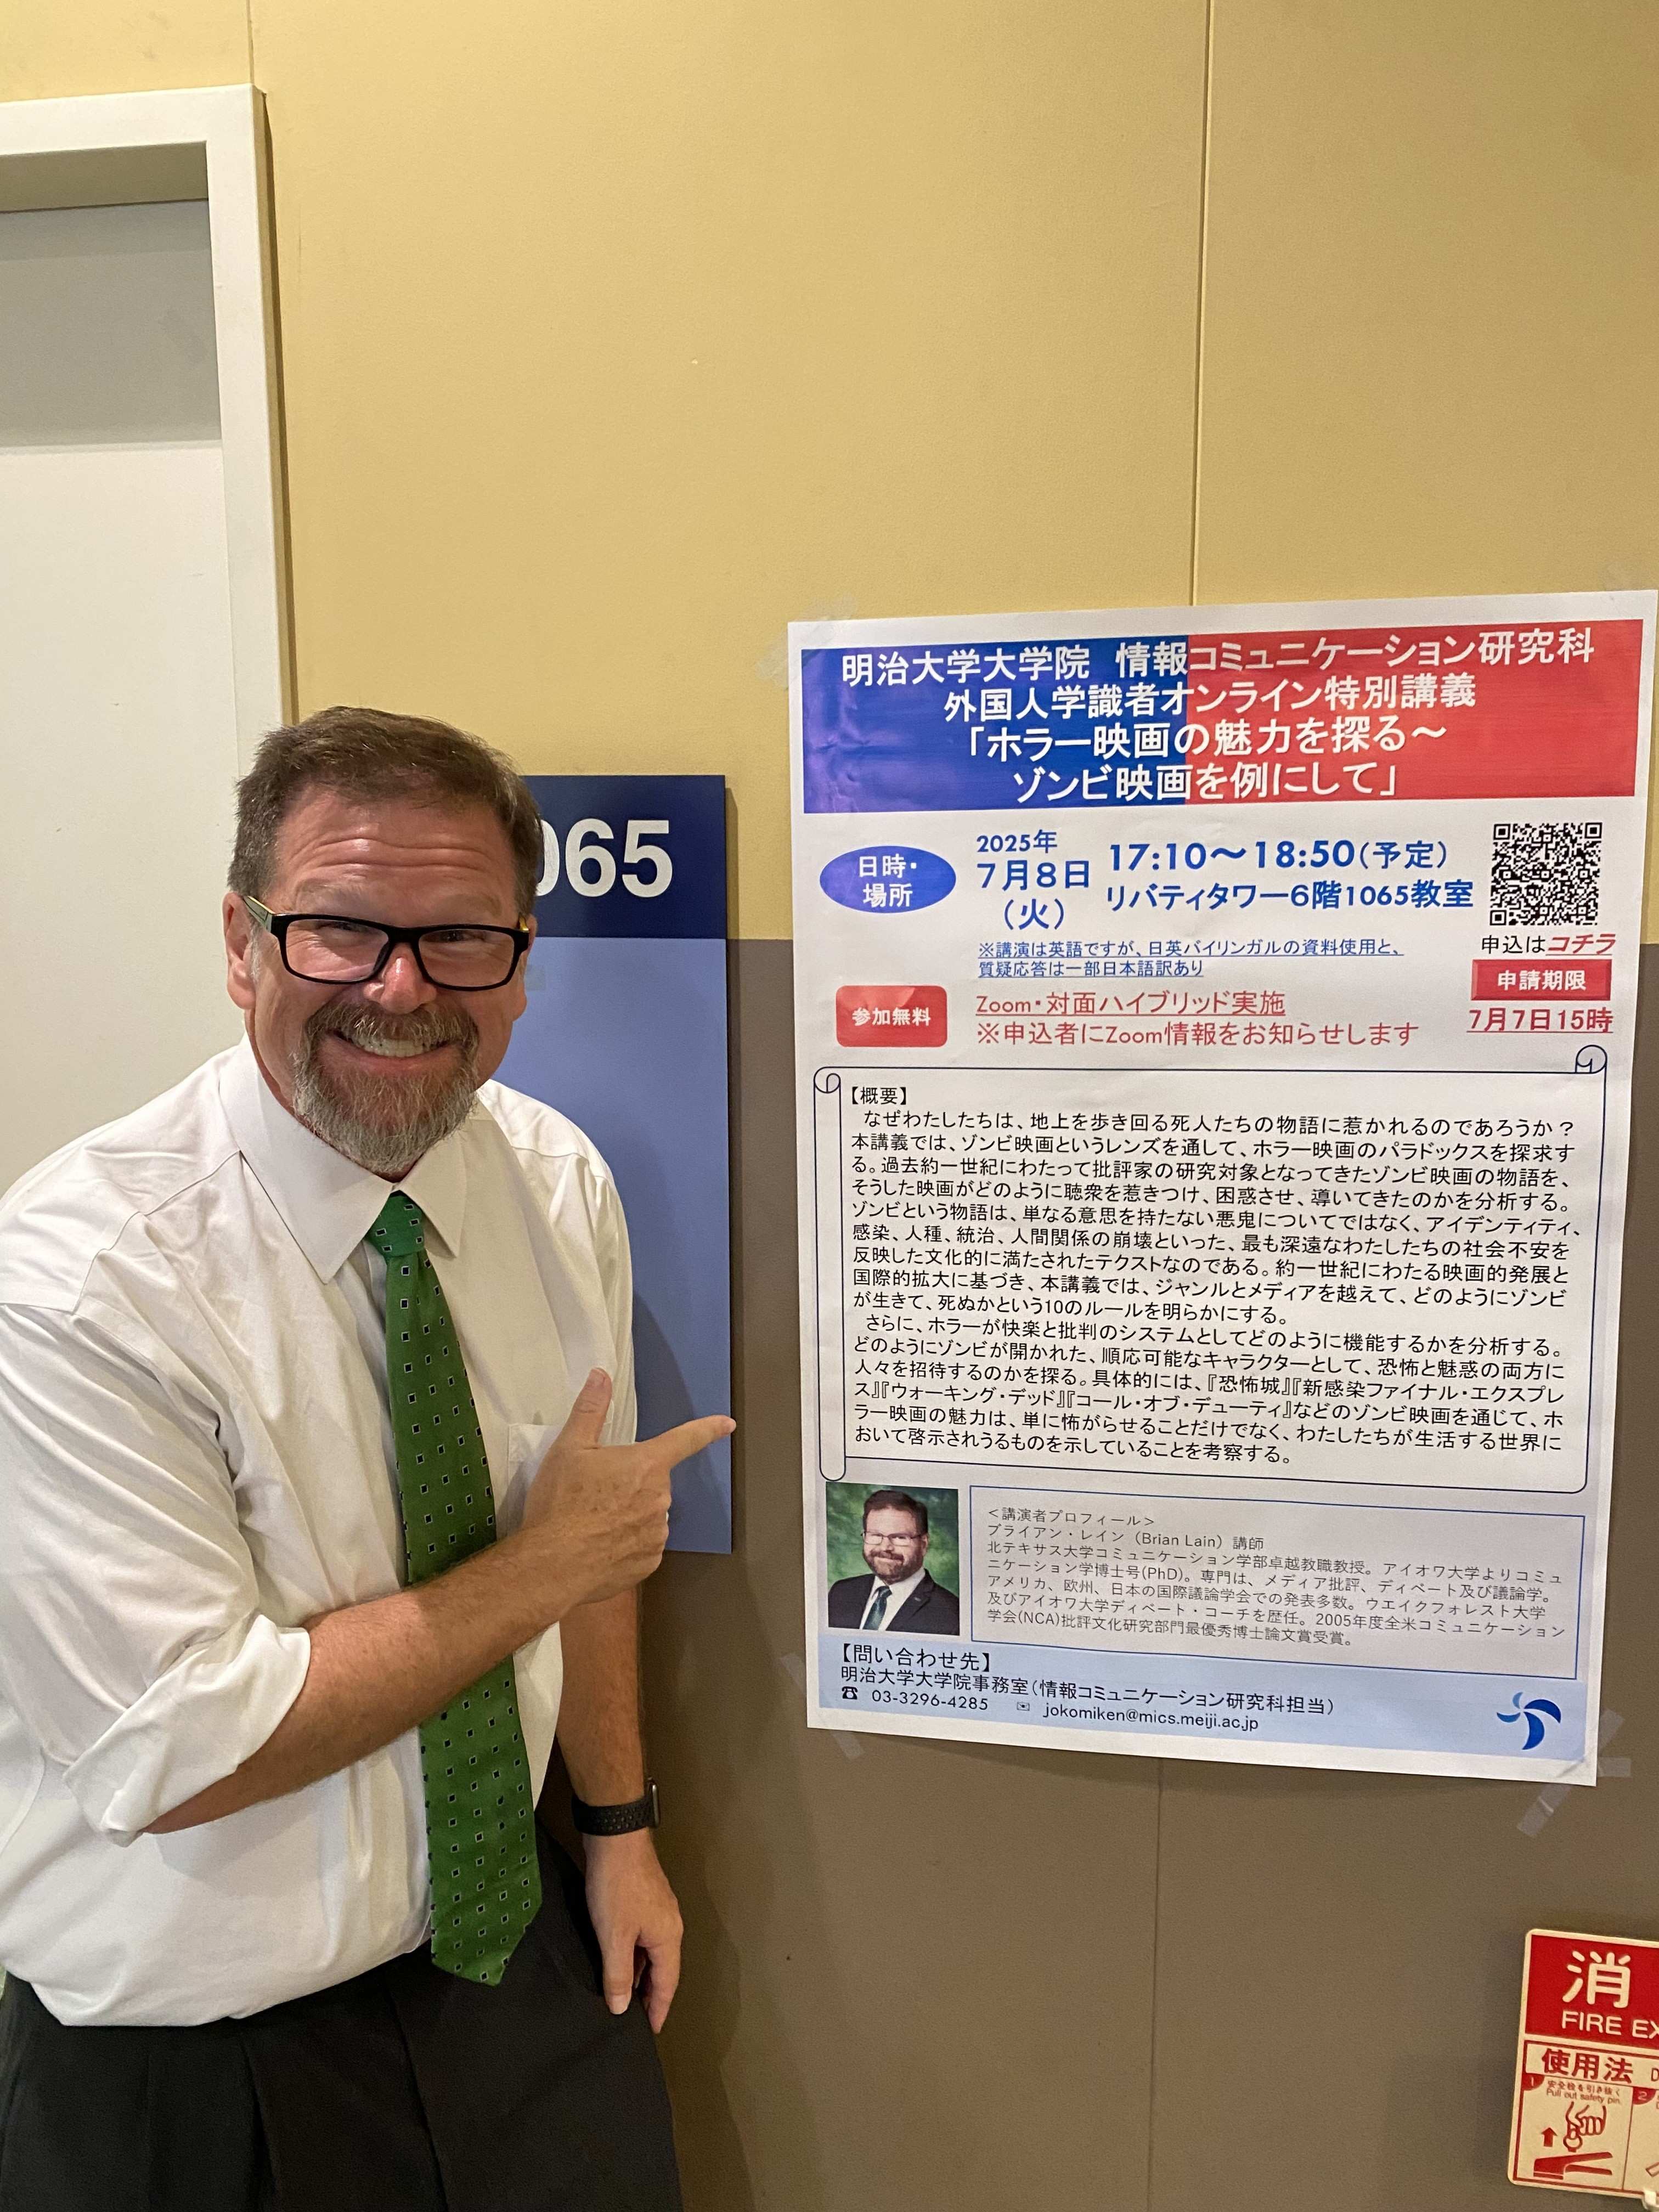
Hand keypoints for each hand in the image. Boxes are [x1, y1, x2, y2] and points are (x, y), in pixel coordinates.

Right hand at [524, 1370, 732, 1609]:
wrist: (553, 1565)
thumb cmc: (561, 1502)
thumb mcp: (569, 1448)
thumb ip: (590, 1409)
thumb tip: (601, 1374)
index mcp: (647, 1464)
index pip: (685, 1440)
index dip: (707, 1429)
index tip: (728, 1424)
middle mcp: (660, 1498)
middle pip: (653, 1482)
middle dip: (631, 1484)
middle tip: (595, 1493)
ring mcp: (657, 1534)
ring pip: (649, 1517)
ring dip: (629, 1516)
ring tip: (592, 1524)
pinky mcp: (649, 1564)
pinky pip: (643, 1547)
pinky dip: (625, 1545)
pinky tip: (599, 1547)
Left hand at [584, 1828, 682, 2031]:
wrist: (614, 1837)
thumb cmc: (617, 1888)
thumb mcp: (614, 1937)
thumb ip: (617, 1975)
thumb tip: (620, 2008)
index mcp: (668, 1937)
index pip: (667, 1983)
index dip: (659, 2009)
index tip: (652, 2032)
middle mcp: (669, 1925)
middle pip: (662, 1968)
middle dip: (650, 1994)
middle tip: (635, 2019)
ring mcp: (657, 1909)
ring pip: (651, 1952)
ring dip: (639, 1974)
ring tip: (622, 1995)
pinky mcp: (643, 1898)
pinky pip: (642, 1938)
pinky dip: (632, 1955)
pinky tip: (615, 1959)